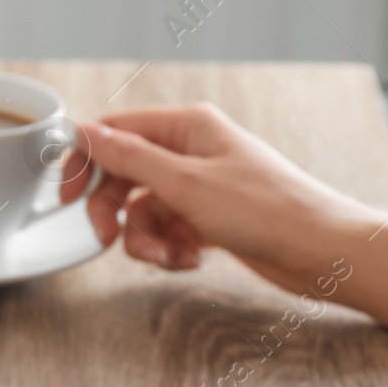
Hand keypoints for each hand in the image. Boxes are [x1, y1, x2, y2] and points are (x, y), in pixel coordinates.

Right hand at [60, 103, 387, 337]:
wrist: (321, 251)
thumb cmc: (268, 210)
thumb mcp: (186, 183)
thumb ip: (130, 157)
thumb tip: (86, 133)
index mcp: (188, 127)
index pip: (114, 132)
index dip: (84, 162)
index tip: (65, 195)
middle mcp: (192, 152)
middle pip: (124, 176)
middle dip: (113, 211)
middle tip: (108, 237)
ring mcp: (201, 187)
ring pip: (143, 211)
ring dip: (145, 240)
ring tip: (168, 257)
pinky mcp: (210, 220)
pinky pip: (167, 232)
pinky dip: (170, 250)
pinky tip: (191, 259)